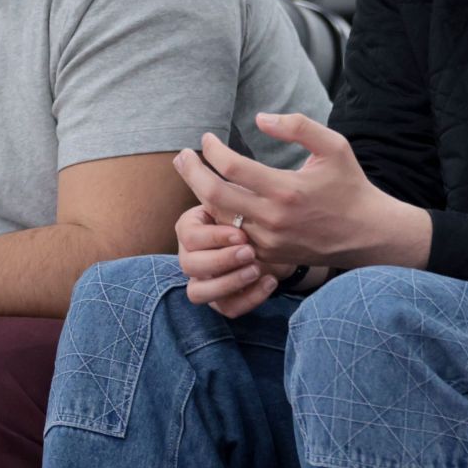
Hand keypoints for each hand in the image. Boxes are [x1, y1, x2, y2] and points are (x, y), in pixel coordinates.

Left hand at [172, 114, 430, 269]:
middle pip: (213, 195)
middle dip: (191, 172)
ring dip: (199, 196)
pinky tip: (209, 202)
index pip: (232, 166)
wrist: (368, 234)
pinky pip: (231, 239)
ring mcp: (269, 242)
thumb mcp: (334, 146)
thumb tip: (260, 118)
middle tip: (182, 156)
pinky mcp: (269, 257)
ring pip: (218, 219)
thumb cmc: (350, 185)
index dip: (212, 149)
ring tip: (190, 174)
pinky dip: (217, 220)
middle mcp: (274, 218)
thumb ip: (298, 126)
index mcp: (287, 189)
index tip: (207, 138)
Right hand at [176, 202, 293, 317]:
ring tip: (257, 269)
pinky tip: (271, 282)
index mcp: (190, 228)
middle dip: (221, 260)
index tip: (242, 234)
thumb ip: (226, 191)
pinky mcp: (221, 301)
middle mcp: (190, 256)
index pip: (189, 235)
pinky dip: (250, 298)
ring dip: (228, 282)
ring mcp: (203, 281)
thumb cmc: (253, 215)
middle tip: (250, 252)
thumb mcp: (242, 201)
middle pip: (190, 264)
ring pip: (198, 292)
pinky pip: (227, 308)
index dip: (214, 238)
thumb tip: (192, 159)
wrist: (279, 238)